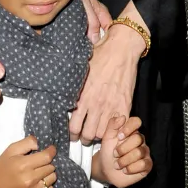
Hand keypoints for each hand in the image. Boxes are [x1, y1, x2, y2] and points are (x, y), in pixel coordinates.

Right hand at [0, 136, 56, 187]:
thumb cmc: (3, 167)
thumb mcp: (11, 150)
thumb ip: (27, 143)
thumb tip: (40, 145)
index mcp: (23, 165)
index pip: (47, 157)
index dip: (51, 151)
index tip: (51, 149)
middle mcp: (29, 180)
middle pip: (51, 167)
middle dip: (46, 163)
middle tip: (38, 163)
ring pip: (52, 179)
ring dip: (47, 174)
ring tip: (37, 174)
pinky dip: (46, 186)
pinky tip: (37, 184)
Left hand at [70, 0, 147, 143]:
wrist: (121, 49)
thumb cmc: (100, 55)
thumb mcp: (81, 70)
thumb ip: (74, 86)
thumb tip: (63, 94)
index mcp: (83, 96)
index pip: (73, 125)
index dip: (71, 133)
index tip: (72, 133)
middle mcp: (96, 105)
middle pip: (87, 134)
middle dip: (83, 138)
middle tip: (82, 137)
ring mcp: (111, 107)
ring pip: (101, 134)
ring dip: (97, 136)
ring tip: (95, 134)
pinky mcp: (125, 106)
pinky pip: (118, 127)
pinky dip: (114, 131)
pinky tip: (110, 128)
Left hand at [93, 115, 152, 187]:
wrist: (106, 169)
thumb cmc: (108, 151)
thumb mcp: (107, 137)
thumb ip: (112, 125)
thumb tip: (122, 117)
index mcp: (131, 131)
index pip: (136, 122)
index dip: (128, 128)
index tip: (119, 137)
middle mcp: (140, 140)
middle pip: (137, 138)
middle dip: (122, 148)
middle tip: (114, 154)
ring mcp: (145, 152)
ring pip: (139, 152)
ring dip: (124, 160)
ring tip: (117, 164)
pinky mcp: (147, 165)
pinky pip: (144, 164)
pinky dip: (131, 168)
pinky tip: (125, 170)